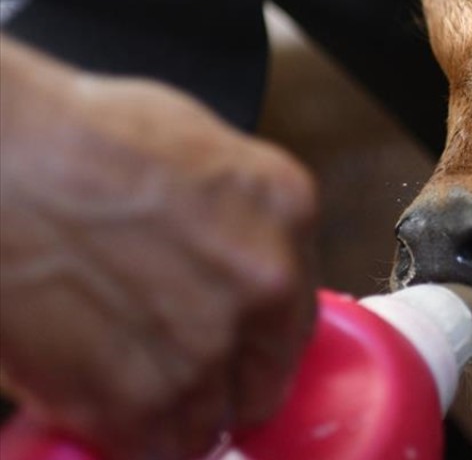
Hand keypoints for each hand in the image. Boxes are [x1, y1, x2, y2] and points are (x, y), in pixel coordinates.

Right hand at [0, 39, 317, 458]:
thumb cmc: (75, 140)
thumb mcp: (199, 152)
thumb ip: (238, 221)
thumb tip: (235, 267)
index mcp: (286, 212)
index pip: (298, 312)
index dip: (257, 337)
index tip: (230, 344)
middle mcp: (265, 284)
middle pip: (265, 377)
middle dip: (222, 380)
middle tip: (171, 365)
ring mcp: (207, 346)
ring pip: (209, 425)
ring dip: (172, 414)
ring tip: (122, 378)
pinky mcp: (140, 399)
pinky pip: (153, 448)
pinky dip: (125, 435)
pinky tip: (94, 396)